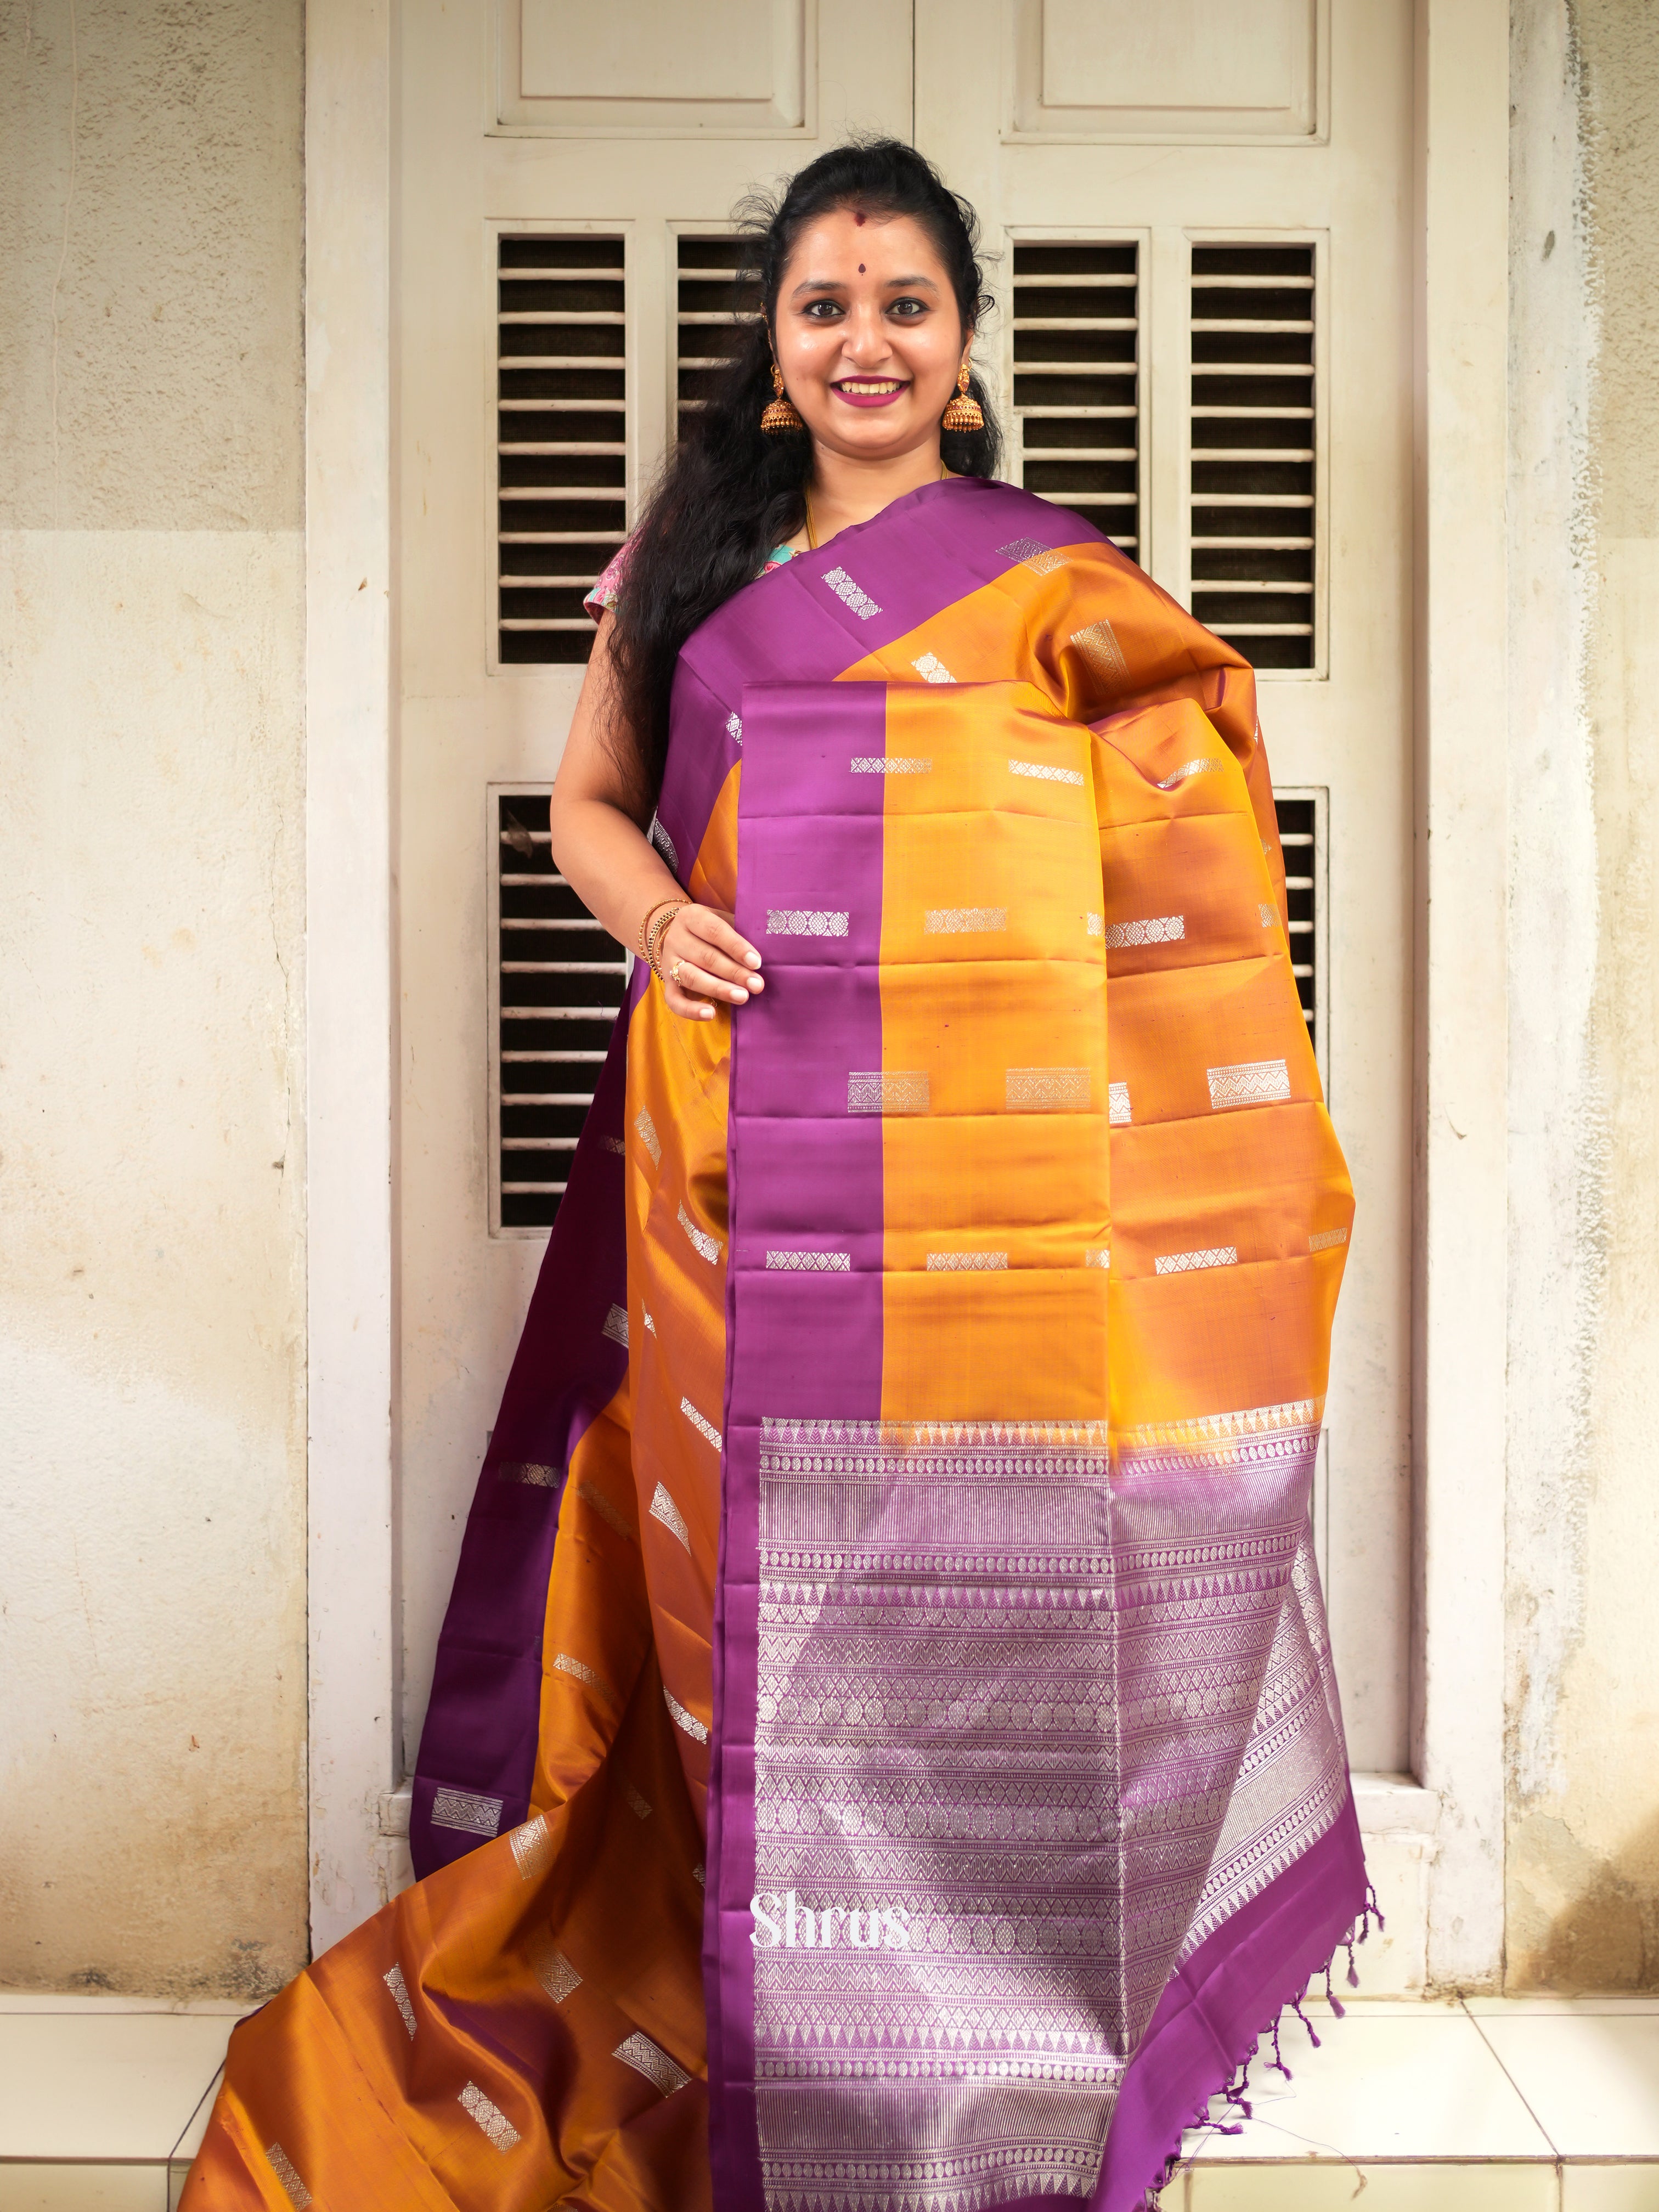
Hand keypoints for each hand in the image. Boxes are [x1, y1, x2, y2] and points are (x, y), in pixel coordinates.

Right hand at [657, 904, 764, 1020]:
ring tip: (742, 997)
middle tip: (757, 985)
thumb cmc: (711, 930)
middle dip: (734, 973)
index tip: (757, 962)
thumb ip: (740, 930)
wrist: (676, 934)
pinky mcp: (666, 983)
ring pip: (691, 978)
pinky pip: (674, 1000)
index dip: (736, 947)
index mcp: (691, 917)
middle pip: (705, 957)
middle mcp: (676, 938)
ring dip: (718, 989)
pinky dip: (691, 1010)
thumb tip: (770, 948)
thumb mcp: (723, 920)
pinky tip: (711, 1014)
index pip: (715, 931)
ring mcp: (668, 962)